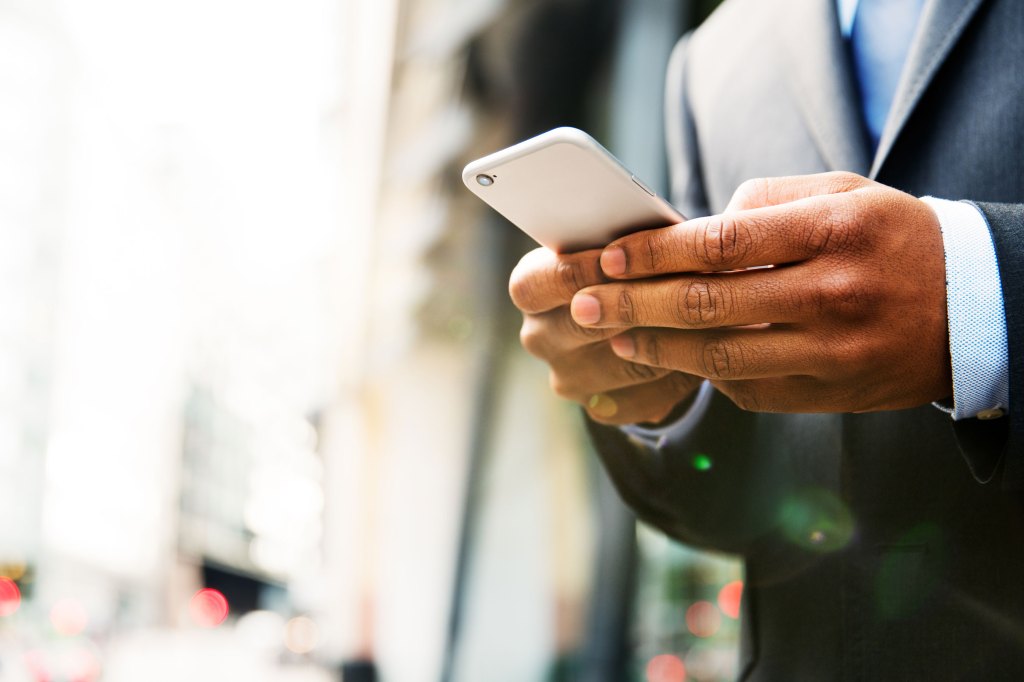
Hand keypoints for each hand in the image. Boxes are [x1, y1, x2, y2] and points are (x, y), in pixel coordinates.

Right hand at [509, 246, 701, 424]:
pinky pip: (644, 398)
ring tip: (706, 317)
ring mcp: (569, 378)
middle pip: (578, 325)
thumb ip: (622, 239)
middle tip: (673, 287)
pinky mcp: (601, 409)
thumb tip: (651, 234)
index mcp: (530, 288)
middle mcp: (539, 337)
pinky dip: (677, 377)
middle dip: (630, 305)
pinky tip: (704, 353)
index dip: (576, 270)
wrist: (638, 313)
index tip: (618, 256)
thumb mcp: (615, 242)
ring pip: (622, 363)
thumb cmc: (626, 262)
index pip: (534, 284)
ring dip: (667, 340)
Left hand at [569, 172, 951, 413]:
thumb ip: (766, 202)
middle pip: (708, 305)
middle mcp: (831, 294)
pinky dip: (702, 375)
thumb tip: (692, 231)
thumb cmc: (890, 239)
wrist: (968, 309)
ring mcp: (831, 352)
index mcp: (831, 232)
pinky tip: (669, 362)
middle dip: (633, 306)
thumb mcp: (843, 194)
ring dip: (655, 350)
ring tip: (611, 338)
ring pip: (721, 357)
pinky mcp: (829, 394)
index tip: (608, 258)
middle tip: (581, 305)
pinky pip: (749, 390)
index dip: (654, 254)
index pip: (719, 244)